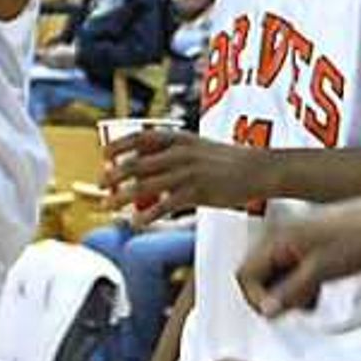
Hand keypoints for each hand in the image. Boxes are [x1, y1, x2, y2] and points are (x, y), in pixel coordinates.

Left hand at [110, 125, 269, 219]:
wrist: (261, 169)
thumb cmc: (231, 161)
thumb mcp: (201, 148)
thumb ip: (176, 154)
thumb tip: (150, 165)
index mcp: (182, 139)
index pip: (142, 137)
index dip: (120, 144)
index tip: (104, 153)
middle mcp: (182, 153)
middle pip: (138, 163)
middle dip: (114, 174)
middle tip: (100, 183)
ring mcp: (189, 173)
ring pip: (146, 185)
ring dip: (123, 196)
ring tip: (108, 205)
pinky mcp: (198, 192)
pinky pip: (166, 205)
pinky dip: (148, 214)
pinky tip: (136, 222)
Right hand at [236, 192, 360, 314]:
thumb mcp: (320, 272)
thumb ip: (290, 292)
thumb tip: (267, 310)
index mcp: (279, 237)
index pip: (246, 275)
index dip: (258, 298)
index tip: (278, 312)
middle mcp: (283, 236)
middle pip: (260, 276)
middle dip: (277, 296)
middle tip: (300, 304)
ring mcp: (297, 241)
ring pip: (279, 276)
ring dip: (292, 292)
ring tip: (315, 295)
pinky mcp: (312, 247)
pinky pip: (295, 272)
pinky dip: (304, 285)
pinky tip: (321, 288)